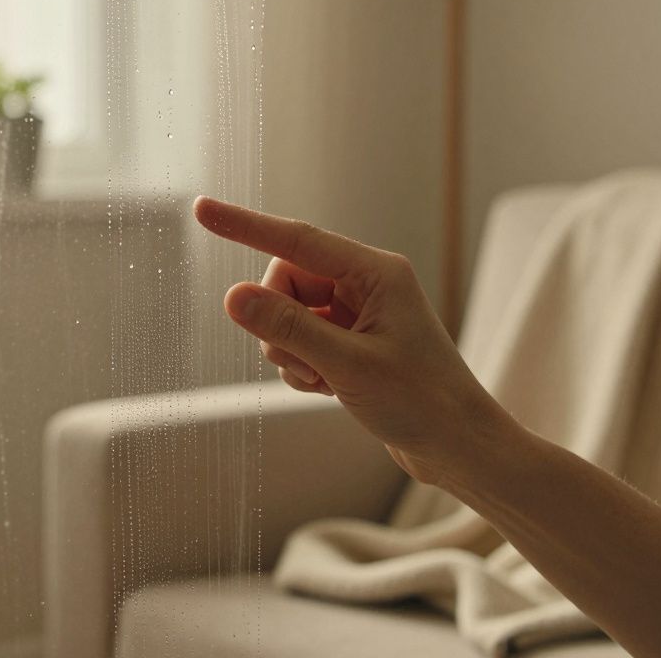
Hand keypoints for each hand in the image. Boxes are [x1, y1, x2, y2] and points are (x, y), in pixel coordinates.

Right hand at [193, 196, 514, 485]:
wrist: (458, 449)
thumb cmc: (421, 404)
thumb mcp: (347, 365)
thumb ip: (288, 328)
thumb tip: (233, 296)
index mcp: (376, 272)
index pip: (295, 240)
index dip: (244, 226)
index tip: (201, 210)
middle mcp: (366, 284)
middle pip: (285, 282)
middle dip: (279, 323)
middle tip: (302, 362)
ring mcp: (357, 313)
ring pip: (287, 314)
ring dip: (290, 352)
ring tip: (322, 381)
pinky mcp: (351, 341)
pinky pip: (299, 340)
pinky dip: (301, 366)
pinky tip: (326, 390)